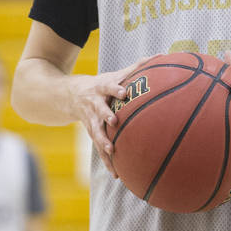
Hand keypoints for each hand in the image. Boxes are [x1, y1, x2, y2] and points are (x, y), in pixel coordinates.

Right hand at [69, 54, 158, 177]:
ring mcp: (90, 120)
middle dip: (105, 116)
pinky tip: (117, 174)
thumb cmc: (101, 84)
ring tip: (112, 152)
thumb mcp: (115, 74)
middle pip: (99, 110)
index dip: (115, 88)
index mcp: (101, 88)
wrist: (69, 95)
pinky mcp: (91, 133)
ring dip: (103, 142)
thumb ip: (136, 67)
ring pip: (96, 132)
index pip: (108, 86)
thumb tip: (160, 55)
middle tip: (114, 121)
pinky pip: (98, 148)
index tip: (124, 91)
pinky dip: (107, 161)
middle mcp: (93, 104)